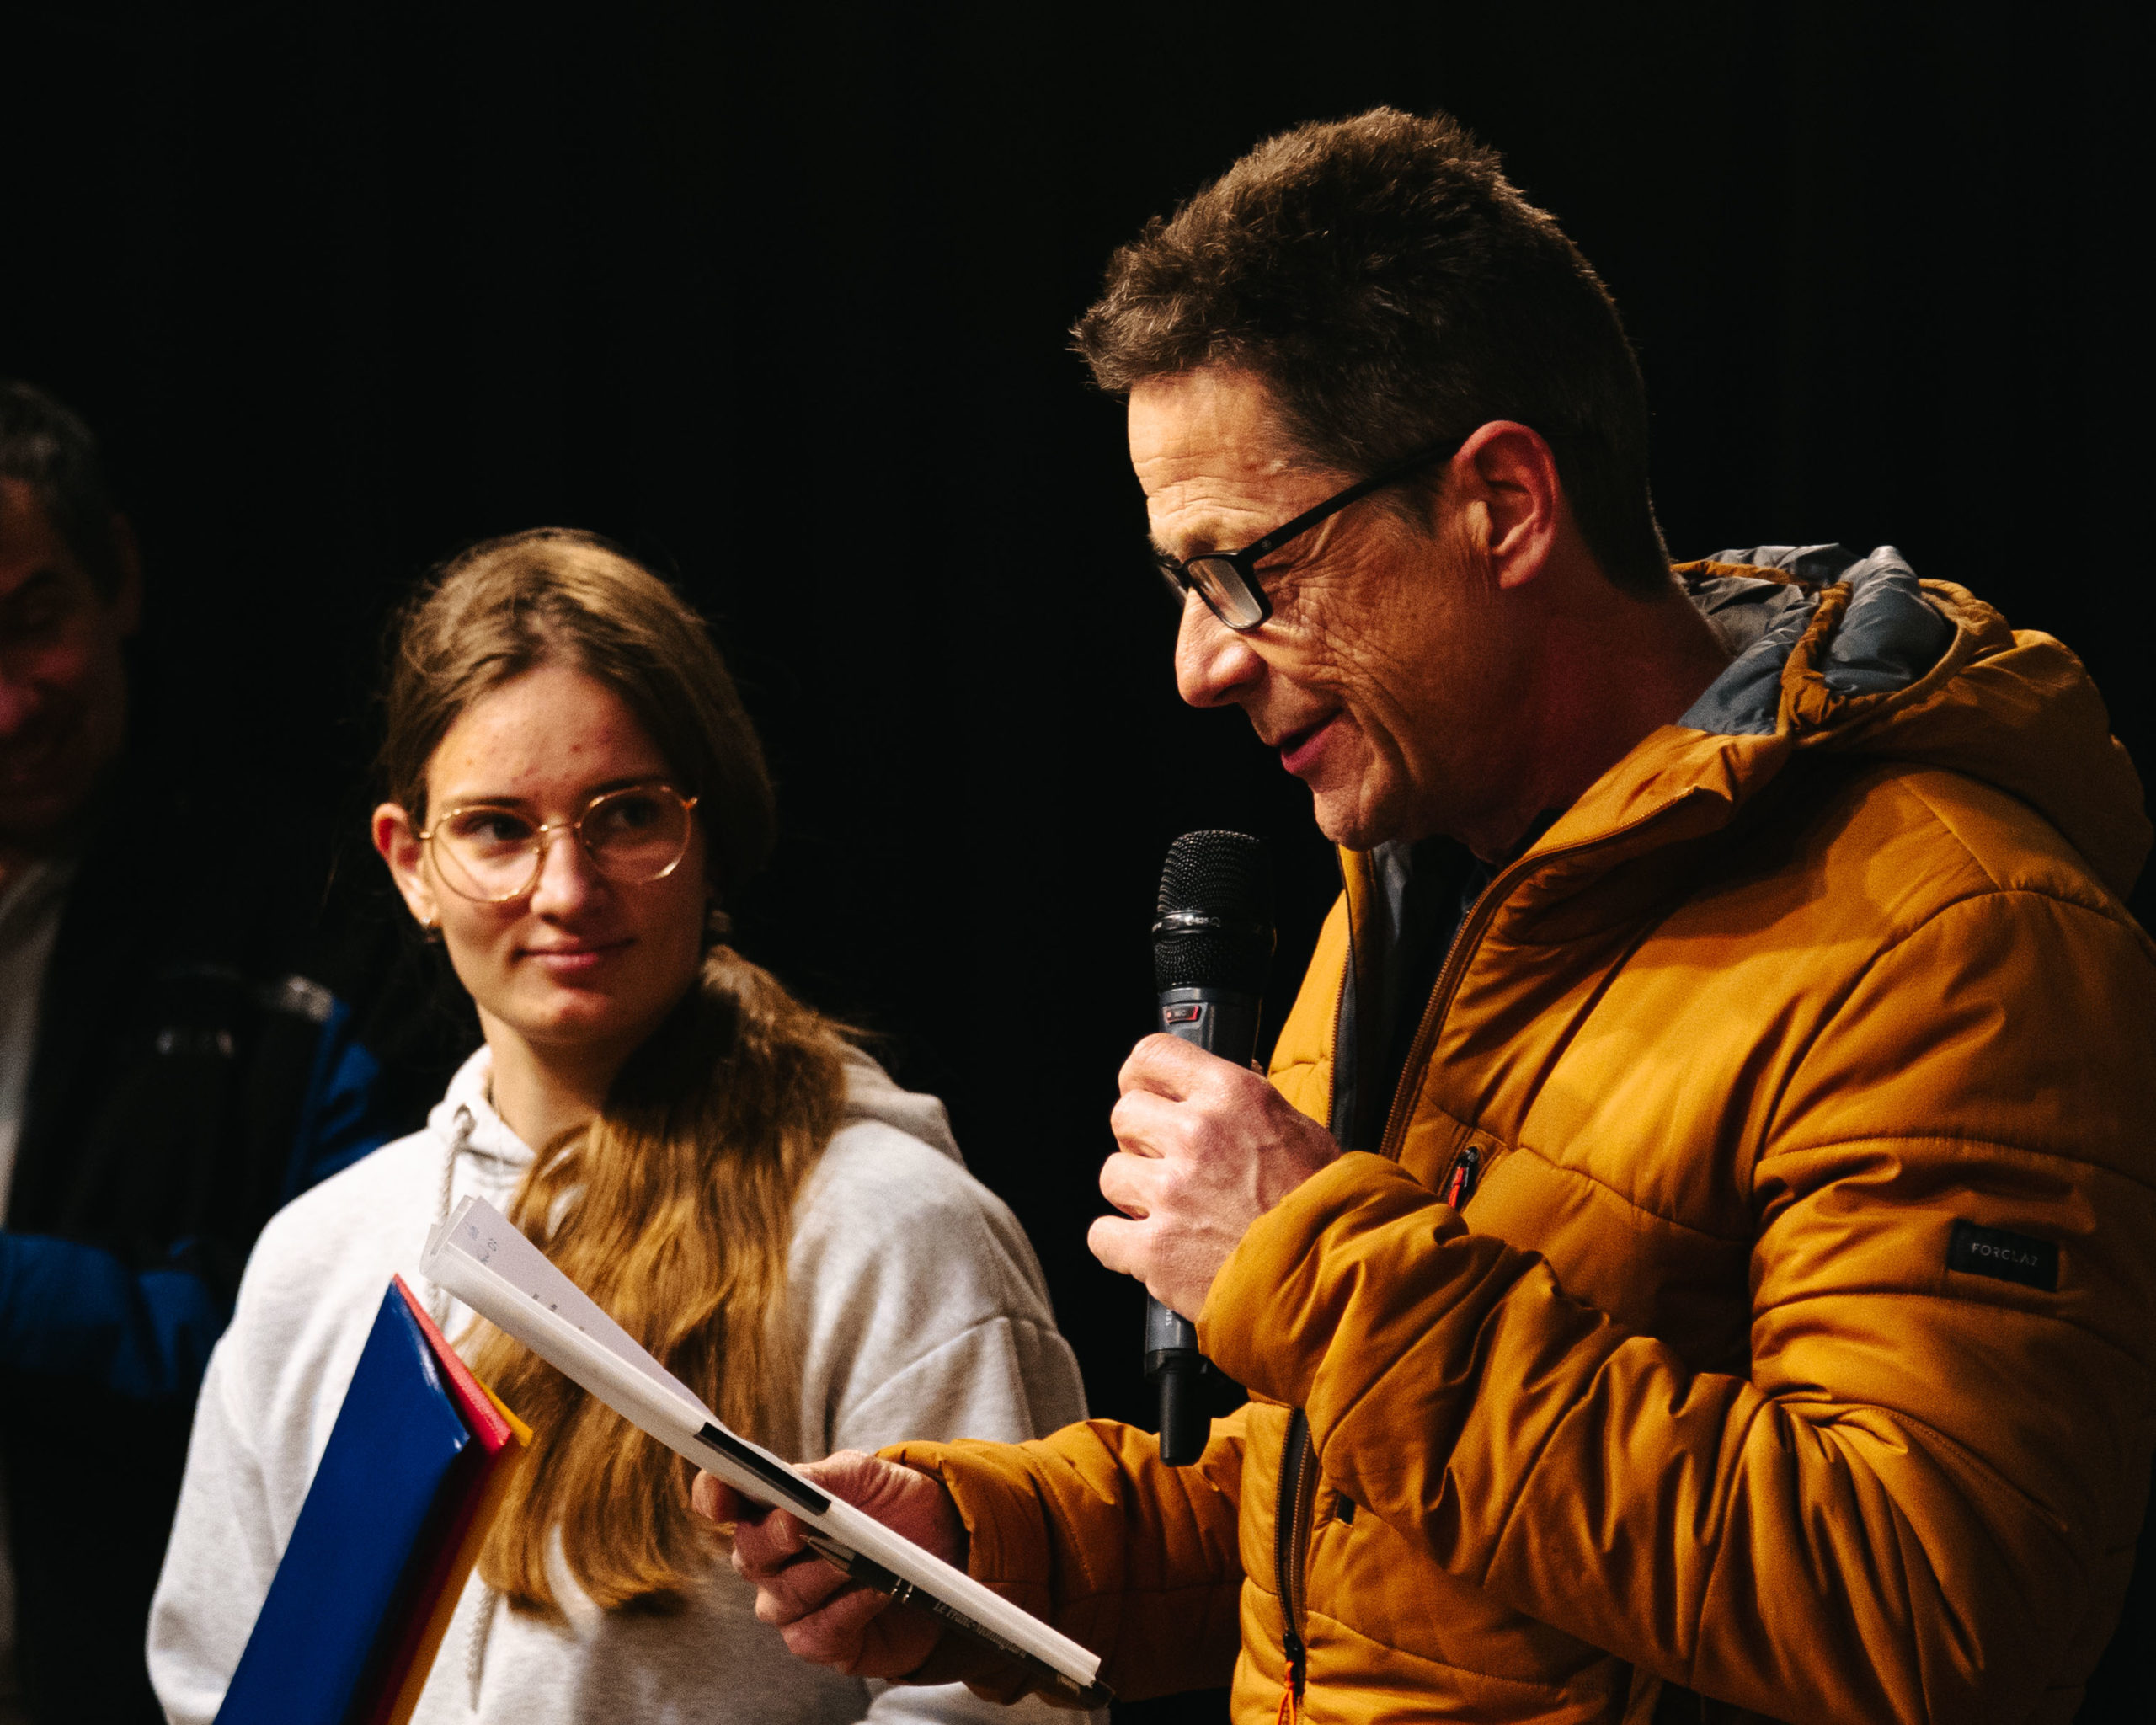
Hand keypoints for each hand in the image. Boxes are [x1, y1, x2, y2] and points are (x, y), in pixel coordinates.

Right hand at [691, 1450, 964, 1676]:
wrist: (945, 1548)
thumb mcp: (866, 1475)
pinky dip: (849, 1609)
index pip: (722, 1500)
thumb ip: (823, 1477)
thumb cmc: (894, 1506)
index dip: (712, 1495)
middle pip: (748, 1555)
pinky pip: (817, 1634)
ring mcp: (791, 1605)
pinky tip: (877, 1589)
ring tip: (857, 1558)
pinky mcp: (823, 1642)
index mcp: (771, 1509)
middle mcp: (770, 1561)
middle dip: (773, 1540)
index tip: (720, 1493)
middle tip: (799, 1525)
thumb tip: (790, 1483)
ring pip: (781, 1599)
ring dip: (820, 1575)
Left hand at [1089, 1033, 1339, 1319]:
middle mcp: (1197, 1135)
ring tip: (1171, 1213)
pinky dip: (1120, 1247)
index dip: (1142, 1080)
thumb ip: (1251, 1105)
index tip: (1147, 1097)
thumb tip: (1220, 1080)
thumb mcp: (1302, 1132)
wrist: (1337, 1282)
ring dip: (1135, 1194)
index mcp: (1233, 1096)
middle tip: (1168, 1166)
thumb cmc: (1328, 1208)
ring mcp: (1171, 1193)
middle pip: (1124, 1115)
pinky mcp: (1155, 1250)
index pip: (1152, 1056)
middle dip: (1140, 1142)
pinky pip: (1102, 1236)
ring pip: (1112, 1174)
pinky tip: (1150, 1250)